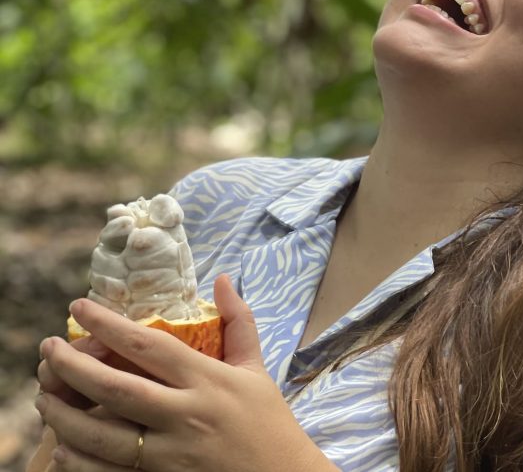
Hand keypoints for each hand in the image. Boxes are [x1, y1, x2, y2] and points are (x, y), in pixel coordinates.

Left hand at [35, 275, 337, 471]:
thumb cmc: (269, 422)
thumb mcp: (256, 368)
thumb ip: (239, 321)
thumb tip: (222, 278)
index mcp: (209, 381)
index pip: (150, 346)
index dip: (109, 325)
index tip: (80, 307)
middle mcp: (187, 415)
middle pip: (116, 388)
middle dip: (72, 367)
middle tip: (47, 349)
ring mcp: (172, 456)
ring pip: (103, 434)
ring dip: (65, 413)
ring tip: (45, 395)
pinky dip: (80, 460)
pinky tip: (64, 444)